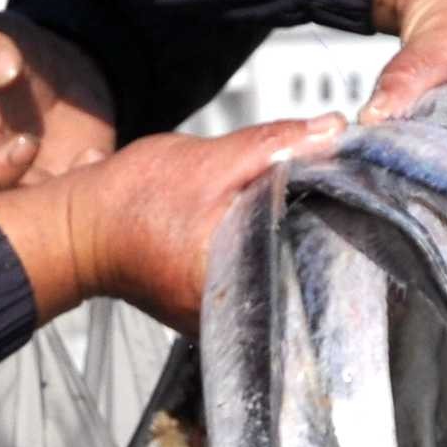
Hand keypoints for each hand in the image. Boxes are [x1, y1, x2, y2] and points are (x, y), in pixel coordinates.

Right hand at [0, 15, 119, 201]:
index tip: (27, 144)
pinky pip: (76, 218)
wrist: (65, 74)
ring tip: (91, 157)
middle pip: (0, 216)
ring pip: (40, 225)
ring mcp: (25, 196)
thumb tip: (0, 70)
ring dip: (67, 201)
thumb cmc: (16, 54)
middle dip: (34, 200)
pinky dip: (92, 197)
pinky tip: (100, 157)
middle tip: (68, 166)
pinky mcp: (61, 204)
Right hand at [0, 116, 343, 328]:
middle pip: (308, 272)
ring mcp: (227, 317)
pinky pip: (262, 277)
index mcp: (243, 285)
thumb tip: (334, 129)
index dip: (350, 225)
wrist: (77, 230)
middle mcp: (239, 315)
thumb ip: (275, 147)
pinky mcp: (216, 307)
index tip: (369, 195)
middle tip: (350, 193)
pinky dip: (273, 250)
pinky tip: (282, 222)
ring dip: (300, 240)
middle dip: (329, 231)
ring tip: (321, 203)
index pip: (322, 262)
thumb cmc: (130, 203)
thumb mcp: (209, 162)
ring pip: (286, 274)